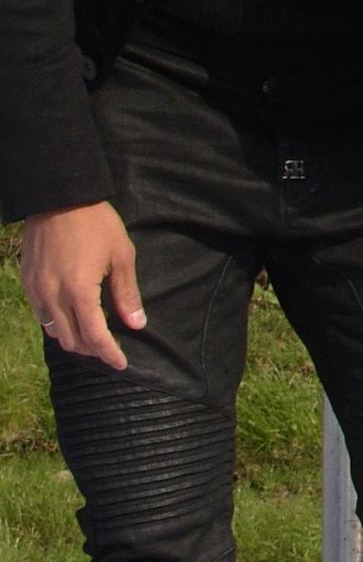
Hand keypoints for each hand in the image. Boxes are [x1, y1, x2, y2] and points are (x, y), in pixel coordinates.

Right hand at [20, 200, 144, 369]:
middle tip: (110, 347)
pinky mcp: (27, 283)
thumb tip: (137, 324)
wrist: (58, 197)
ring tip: (93, 332)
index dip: (109, 354)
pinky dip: (58, 323)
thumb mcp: (121, 255)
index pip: (95, 337)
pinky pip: (41, 315)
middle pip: (72, 341)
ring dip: (74, 338)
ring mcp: (36, 291)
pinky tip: (72, 315)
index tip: (121, 364)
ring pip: (53, 332)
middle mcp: (53, 296)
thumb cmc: (96, 223)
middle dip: (93, 349)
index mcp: (79, 291)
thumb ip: (127, 293)